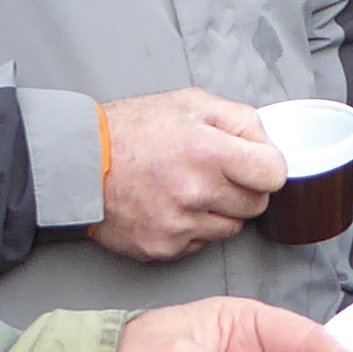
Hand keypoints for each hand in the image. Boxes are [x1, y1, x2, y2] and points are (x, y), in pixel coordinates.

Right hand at [97, 91, 286, 261]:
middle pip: (256, 204)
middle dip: (245, 188)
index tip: (254, 163)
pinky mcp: (163, 248)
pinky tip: (172, 206)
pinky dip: (195, 228)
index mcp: (208, 151)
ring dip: (221, 211)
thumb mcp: (189, 103)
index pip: (273, 174)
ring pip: (232, 228)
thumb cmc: (132, 130)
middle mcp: (196, 192)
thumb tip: (268, 144)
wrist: (78, 165)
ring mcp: (179, 225)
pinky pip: (202, 244)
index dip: (267, 166)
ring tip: (190, 189)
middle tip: (216, 173)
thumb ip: (239, 120)